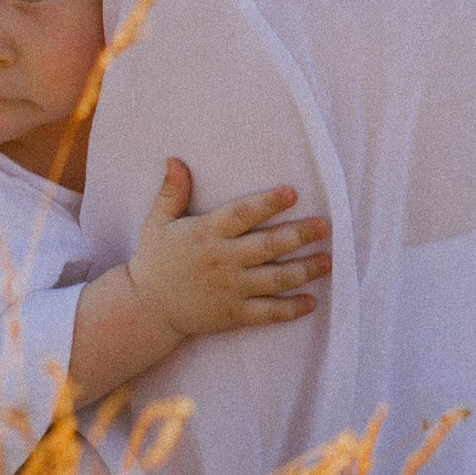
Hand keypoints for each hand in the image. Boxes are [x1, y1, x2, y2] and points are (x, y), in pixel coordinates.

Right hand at [127, 159, 331, 342]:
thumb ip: (171, 191)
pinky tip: (312, 302)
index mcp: (207, 233)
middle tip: (325, 226)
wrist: (146, 308)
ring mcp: (231, 289)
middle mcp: (223, 260)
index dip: (268, 203)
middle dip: (299, 235)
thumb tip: (174, 159)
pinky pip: (268, 312)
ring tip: (329, 261)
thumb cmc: (155, 260)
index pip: (242, 214)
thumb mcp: (157, 222)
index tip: (293, 193)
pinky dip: (291, 309)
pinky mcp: (234, 314)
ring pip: (275, 279)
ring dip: (305, 270)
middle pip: (267, 246)